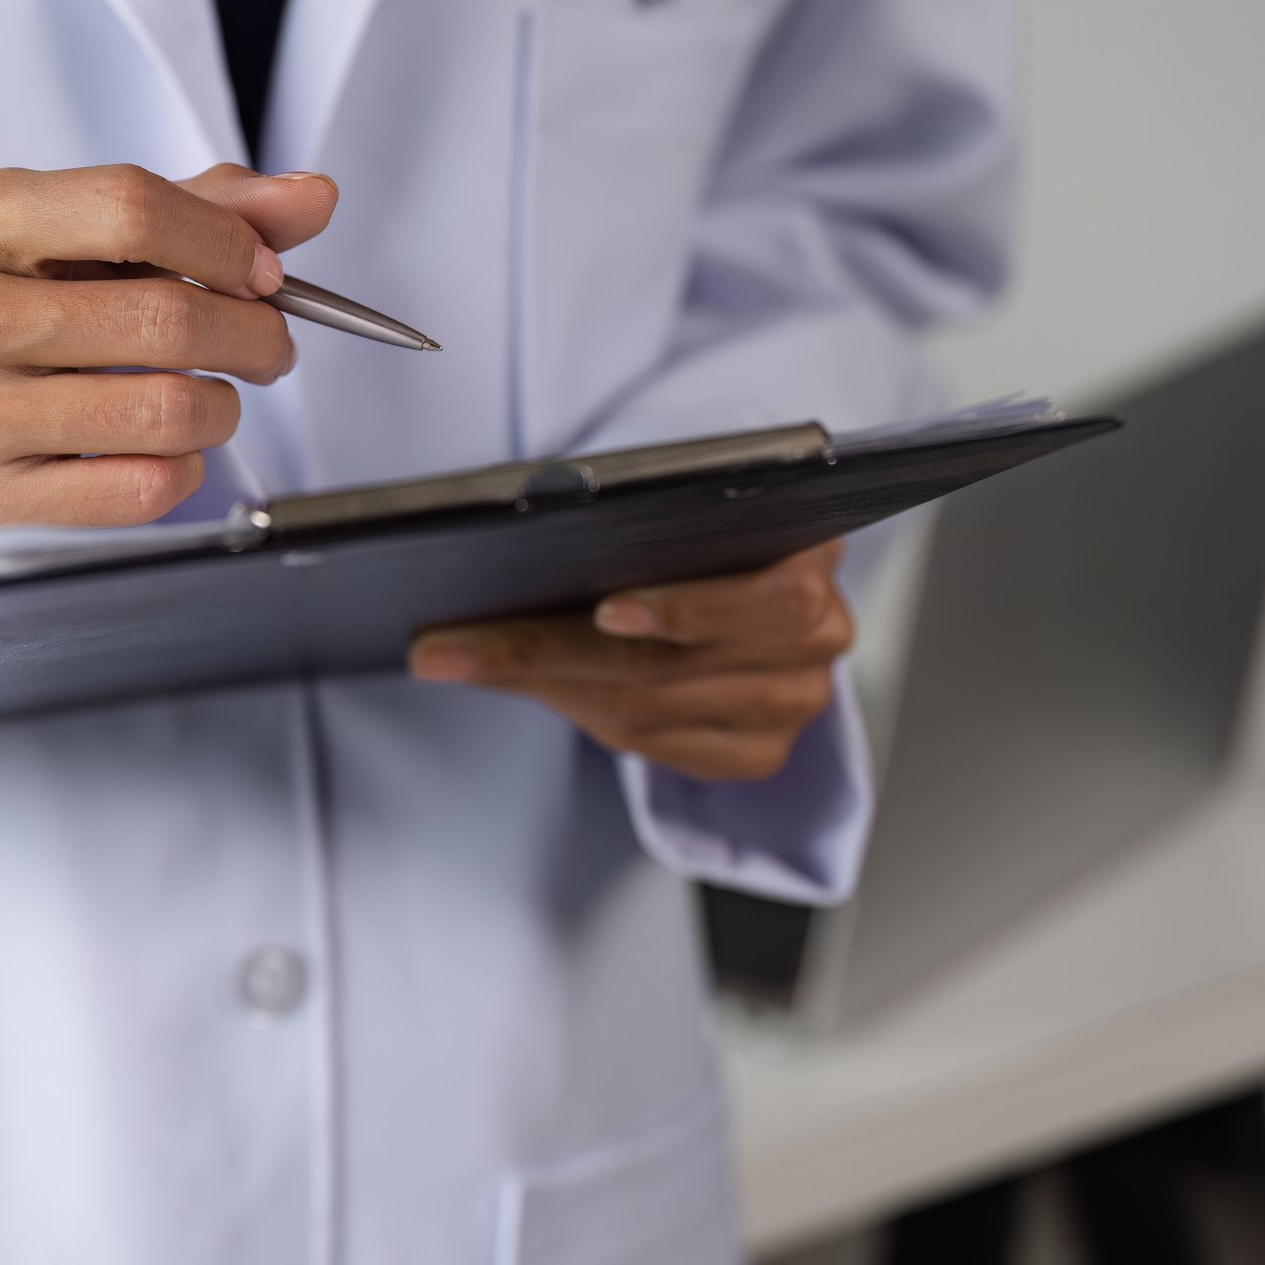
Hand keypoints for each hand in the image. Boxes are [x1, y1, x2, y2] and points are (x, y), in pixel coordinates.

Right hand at [0, 162, 338, 528]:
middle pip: (162, 317)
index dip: (226, 241)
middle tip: (268, 343)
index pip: (131, 208)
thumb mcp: (105, 229)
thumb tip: (308, 200)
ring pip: (164, 411)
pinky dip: (185, 469)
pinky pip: (140, 488)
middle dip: (252, 333)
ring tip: (216, 397)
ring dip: (224, 407)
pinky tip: (169, 447)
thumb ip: (212, 206)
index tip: (265, 272)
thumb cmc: (34, 292)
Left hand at [407, 542, 852, 780]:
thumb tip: (498, 541)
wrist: (748, 572)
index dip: (681, 610)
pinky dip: (585, 714)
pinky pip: (655, 747)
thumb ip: (625, 524)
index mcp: (815, 558)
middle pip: (666, 666)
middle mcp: (819, 638)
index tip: (603, 613)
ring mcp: (793, 704)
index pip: (755, 599)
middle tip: (445, 650)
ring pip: (646, 711)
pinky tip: (530, 685)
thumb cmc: (701, 529)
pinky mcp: (759, 754)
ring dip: (543, 686)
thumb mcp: (677, 509)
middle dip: (541, 653)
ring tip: (461, 660)